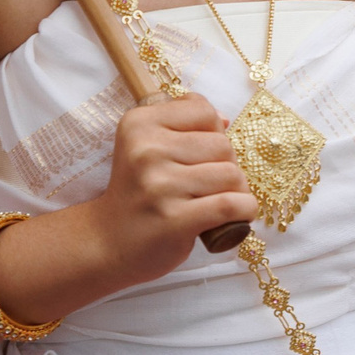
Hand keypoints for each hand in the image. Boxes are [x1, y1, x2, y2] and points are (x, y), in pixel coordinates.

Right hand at [82, 92, 255, 283]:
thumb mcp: (143, 145)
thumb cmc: (138, 192)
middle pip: (222, 145)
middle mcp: (146, 150)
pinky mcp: (174, 219)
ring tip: (216, 202)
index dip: (213, 132)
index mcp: (139, 124)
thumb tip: (224, 120)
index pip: (203, 111)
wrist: (110, 242)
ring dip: (236, 191)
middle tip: (209, 185)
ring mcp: (160, 185)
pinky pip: (231, 205)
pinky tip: (235, 217)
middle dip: (226, 165)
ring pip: (231, 175)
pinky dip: (244, 211)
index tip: (200, 154)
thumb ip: (181, 125)